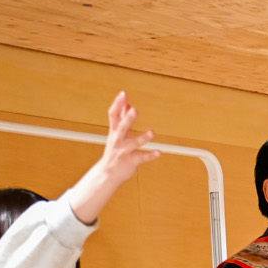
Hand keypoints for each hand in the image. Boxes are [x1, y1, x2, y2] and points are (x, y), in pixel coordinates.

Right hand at [67, 92, 160, 223]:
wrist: (108, 173)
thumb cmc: (115, 151)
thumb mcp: (116, 133)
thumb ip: (122, 119)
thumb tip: (127, 104)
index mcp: (114, 131)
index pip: (113, 115)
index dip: (117, 104)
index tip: (123, 94)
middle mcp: (118, 140)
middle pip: (122, 128)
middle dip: (128, 119)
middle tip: (135, 110)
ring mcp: (124, 151)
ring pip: (133, 143)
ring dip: (143, 138)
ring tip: (152, 132)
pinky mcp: (131, 161)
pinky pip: (141, 158)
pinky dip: (150, 155)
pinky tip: (158, 152)